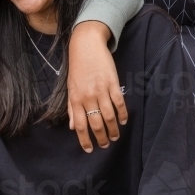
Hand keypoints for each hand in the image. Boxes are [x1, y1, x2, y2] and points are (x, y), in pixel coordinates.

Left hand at [67, 21, 127, 152]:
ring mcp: (101, 90)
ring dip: (113, 129)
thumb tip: (72, 127)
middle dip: (101, 137)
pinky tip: (123, 121)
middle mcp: (87, 96)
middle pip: (96, 123)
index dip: (85, 139)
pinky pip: (119, 103)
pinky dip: (122, 114)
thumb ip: (72, 108)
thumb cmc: (77, 67)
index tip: (90, 149)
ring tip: (115, 137)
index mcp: (75, 99)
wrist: (86, 45)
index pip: (80, 125)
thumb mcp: (70, 88)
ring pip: (109, 116)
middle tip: (105, 145)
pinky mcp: (112, 83)